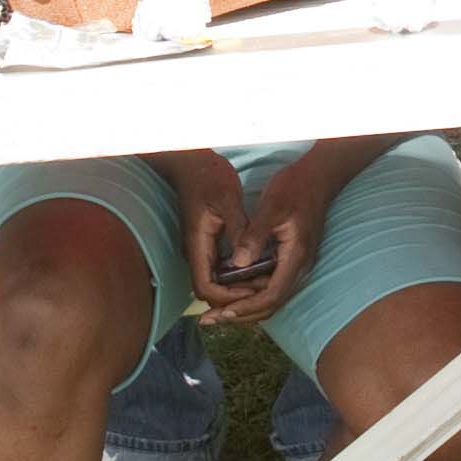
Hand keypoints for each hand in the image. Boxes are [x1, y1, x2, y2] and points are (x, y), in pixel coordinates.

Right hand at [165, 151, 256, 314]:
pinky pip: (220, 268)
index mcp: (197, 244)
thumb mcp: (228, 199)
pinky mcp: (207, 242)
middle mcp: (195, 251)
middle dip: (236, 298)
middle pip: (211, 290)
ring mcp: (200, 248)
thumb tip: (243, 260)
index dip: (228, 298)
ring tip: (267, 282)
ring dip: (238, 287)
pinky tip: (259, 267)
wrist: (193, 162)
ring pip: (216, 281)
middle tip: (266, 292)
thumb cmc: (209, 176)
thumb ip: (237, 230)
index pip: (205, 288)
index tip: (254, 292)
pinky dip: (238, 274)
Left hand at [205, 162, 333, 327]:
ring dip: (245, 307)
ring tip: (216, 309)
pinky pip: (272, 285)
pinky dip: (252, 293)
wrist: (317, 177)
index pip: (271, 295)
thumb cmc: (293, 188)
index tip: (221, 313)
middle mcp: (300, 266)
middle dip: (241, 315)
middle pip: (271, 304)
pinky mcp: (292, 259)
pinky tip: (233, 290)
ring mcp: (298, 264)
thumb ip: (254, 236)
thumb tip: (237, 264)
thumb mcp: (271, 208)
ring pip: (271, 297)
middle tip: (210, 319)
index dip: (245, 307)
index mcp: (295, 256)